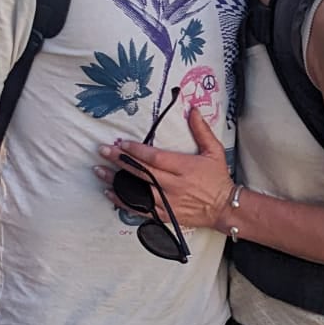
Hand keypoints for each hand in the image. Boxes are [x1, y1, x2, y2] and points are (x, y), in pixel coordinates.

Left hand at [98, 105, 234, 230]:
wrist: (224, 208)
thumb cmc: (218, 178)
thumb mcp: (214, 151)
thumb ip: (202, 130)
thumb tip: (193, 110)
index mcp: (183, 168)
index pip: (154, 158)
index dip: (136, 150)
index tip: (121, 142)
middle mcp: (173, 185)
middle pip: (141, 171)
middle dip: (120, 160)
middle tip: (102, 151)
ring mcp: (167, 202)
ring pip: (136, 190)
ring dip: (116, 180)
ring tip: (99, 170)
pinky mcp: (164, 214)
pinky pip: (139, 208)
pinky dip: (123, 201)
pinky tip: (109, 192)